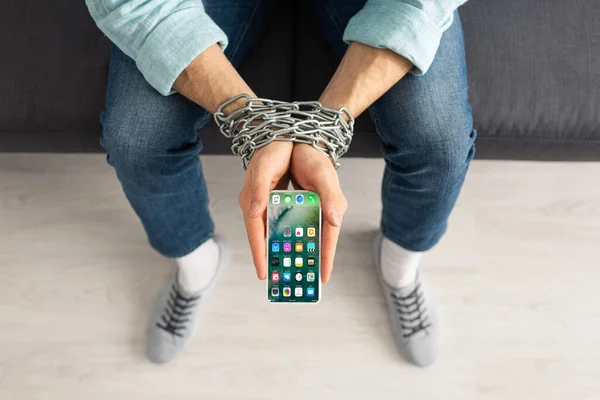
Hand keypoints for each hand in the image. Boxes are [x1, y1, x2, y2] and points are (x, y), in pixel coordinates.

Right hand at [239, 141, 292, 279]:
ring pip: (270, 232)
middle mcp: (255, 204)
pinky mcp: (271, 201)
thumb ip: (262, 190)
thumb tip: (254, 213)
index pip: (255, 232)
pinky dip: (284, 234)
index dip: (259, 253)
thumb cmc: (274, 147)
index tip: (264, 274)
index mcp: (253, 198)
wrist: (278, 132)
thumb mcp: (267, 166)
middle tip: (282, 280)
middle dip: (272, 257)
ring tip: (292, 267)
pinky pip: (276, 222)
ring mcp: (262, 203)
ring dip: (279, 248)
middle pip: (263, 237)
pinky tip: (296, 244)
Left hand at [290, 144, 347, 282]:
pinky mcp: (289, 204)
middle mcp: (316, 210)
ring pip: (297, 235)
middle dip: (306, 261)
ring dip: (290, 251)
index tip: (323, 279)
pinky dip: (278, 236)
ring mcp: (302, 208)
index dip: (326, 258)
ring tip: (281, 271)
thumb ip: (329, 197)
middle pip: (312, 241)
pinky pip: (284, 224)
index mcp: (328, 206)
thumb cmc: (313, 157)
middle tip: (298, 283)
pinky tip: (271, 247)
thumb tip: (334, 220)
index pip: (328, 236)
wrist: (297, 140)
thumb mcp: (322, 174)